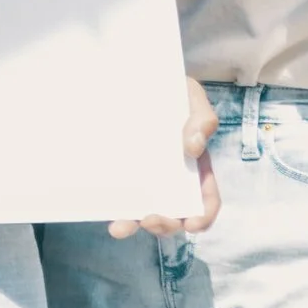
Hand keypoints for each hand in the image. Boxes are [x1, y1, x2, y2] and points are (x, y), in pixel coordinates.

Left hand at [112, 76, 220, 236]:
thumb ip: (202, 120)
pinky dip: (112, 207)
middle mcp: (171, 178)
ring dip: (133, 224)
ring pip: (143, 210)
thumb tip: (193, 148)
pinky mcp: (120, 171)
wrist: (140, 81)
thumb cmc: (174, 92)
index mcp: (195, 167)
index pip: (205, 198)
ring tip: (120, 227)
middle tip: (150, 220)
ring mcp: (145, 177)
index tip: (192, 224)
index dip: (203, 215)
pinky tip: (102, 210)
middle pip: (175, 212)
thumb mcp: (193, 99)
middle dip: (165, 224)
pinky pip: (118, 195)